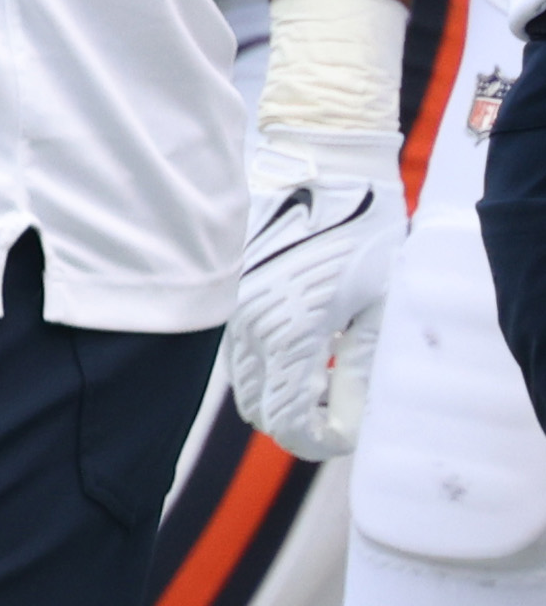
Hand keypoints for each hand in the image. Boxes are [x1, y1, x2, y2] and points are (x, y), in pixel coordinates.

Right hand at [228, 123, 404, 457]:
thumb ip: (359, 366)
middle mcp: (252, 327)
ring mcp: (234, 309)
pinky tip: (301, 347)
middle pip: (260, 410)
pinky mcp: (229, 292)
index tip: (351, 430)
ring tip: (325, 377)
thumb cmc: (360, 229)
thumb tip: (352, 413)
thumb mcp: (376, 303)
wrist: (320, 165)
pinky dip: (266, 367)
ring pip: (245, 383)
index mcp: (291, 333)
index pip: (289, 422)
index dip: (321, 440)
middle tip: (341, 407)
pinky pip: (239, 352)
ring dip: (280, 394)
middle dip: (299, 422)